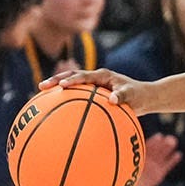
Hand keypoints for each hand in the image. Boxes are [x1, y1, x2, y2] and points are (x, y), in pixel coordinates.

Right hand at [40, 68, 154, 113]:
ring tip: (40, 93)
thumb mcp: (133, 96)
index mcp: (103, 76)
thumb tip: (112, 101)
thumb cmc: (139, 96)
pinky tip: (54, 110)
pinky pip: (76, 95)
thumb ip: (123, 96)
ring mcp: (92, 84)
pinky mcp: (92, 93)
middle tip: (42, 86)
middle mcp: (95, 78)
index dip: (73, 80)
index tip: (62, 86)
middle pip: (71, 76)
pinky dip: (65, 98)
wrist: (144, 97)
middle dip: (56, 80)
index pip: (84, 76)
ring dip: (57, 86)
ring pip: (71, 83)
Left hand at [131, 135, 180, 185]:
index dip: (154, 142)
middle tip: (170, 139)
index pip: (148, 147)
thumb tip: (136, 138)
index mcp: (140, 156)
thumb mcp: (133, 158)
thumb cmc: (130, 172)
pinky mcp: (159, 174)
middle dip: (163, 144)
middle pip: (156, 150)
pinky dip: (173, 161)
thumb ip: (137, 149)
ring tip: (174, 141)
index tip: (160, 136)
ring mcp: (153, 167)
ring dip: (168, 149)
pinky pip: (167, 166)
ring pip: (162, 156)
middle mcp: (147, 161)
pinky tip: (178, 154)